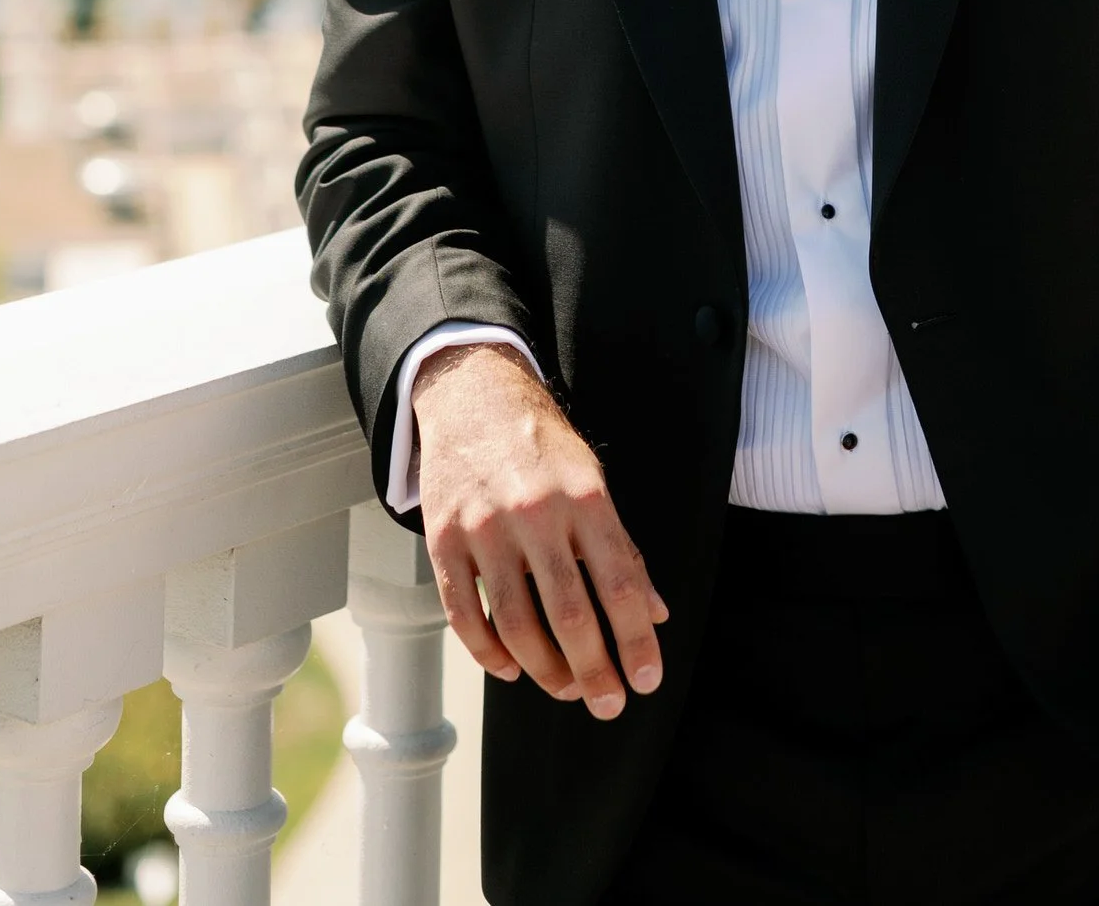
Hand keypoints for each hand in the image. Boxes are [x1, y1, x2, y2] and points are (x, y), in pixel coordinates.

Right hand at [413, 340, 668, 720]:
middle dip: (595, 672)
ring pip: (516, 624)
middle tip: (609, 704)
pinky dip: (487, 653)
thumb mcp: (593, 481)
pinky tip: (510, 669)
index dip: (637, 640)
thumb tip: (655, 613)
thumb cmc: (542, 444)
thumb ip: (622, 549)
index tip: (648, 679)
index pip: (620, 584)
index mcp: (585, 496)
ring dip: (545, 671)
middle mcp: (536, 513)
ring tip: (566, 690)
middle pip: (570, 615)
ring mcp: (485, 527)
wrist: (472, 394)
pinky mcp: (443, 538)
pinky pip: (464, 614)